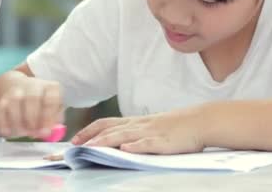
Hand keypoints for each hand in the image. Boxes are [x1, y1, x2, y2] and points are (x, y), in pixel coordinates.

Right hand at [0, 74, 63, 138]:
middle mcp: (33, 85)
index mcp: (50, 88)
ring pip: (15, 102)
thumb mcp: (53, 110)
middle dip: (33, 119)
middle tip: (34, 134)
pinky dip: (3, 123)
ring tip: (22, 133)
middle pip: (32, 97)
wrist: (19, 90)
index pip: (51, 98)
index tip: (46, 131)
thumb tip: (50, 130)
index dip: (49, 116)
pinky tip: (8, 132)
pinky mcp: (2, 98)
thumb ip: (54, 120)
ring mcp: (16, 90)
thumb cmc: (41, 104)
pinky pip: (1, 109)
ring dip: (18, 122)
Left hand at [71, 110, 204, 154]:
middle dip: (89, 138)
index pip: (106, 123)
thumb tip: (117, 144)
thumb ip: (134, 134)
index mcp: (135, 122)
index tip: (74, 139)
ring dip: (106, 141)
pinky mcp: (164, 141)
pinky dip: (136, 146)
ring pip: (124, 135)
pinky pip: (148, 143)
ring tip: (90, 148)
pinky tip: (126, 149)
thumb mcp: (151, 128)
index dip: (88, 130)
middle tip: (72, 147)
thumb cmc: (175, 127)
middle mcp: (139, 125)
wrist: (199, 121)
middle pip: (110, 129)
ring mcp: (151, 132)